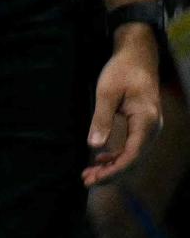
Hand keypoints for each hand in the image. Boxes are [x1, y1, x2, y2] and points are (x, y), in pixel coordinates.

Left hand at [87, 28, 164, 185]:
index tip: (94, 178)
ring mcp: (148, 128)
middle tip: (85, 181)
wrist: (137, 56)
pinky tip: (99, 160)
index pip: (132, 155)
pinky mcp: (141, 126)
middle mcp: (152, 128)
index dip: (114, 170)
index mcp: (146, 121)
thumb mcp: (106, 92)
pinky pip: (131, 147)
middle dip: (110, 173)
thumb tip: (94, 146)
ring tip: (88, 174)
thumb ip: (101, 119)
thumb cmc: (122, 70)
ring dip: (111, 167)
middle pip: (132, 159)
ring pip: (132, 155)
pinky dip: (115, 156)